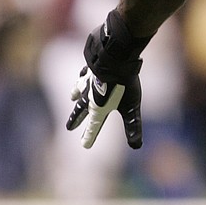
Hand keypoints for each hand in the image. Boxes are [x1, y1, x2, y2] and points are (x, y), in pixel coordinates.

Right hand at [65, 10, 149, 148]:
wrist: (114, 58)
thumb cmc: (123, 84)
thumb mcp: (131, 107)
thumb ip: (133, 126)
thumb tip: (137, 146)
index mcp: (98, 108)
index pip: (93, 126)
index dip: (90, 136)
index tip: (85, 145)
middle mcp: (90, 96)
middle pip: (82, 110)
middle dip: (76, 119)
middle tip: (69, 127)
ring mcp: (89, 80)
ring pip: (80, 89)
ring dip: (76, 94)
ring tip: (72, 97)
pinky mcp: (92, 66)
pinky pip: (85, 72)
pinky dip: (83, 75)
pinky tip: (83, 73)